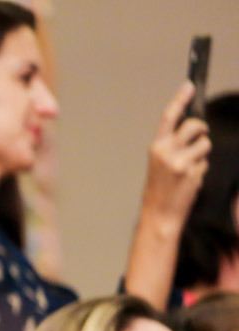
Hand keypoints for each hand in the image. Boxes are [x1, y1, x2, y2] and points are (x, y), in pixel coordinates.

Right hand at [139, 82, 210, 226]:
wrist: (158, 214)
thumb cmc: (158, 188)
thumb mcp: (158, 162)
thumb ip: (172, 145)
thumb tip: (194, 130)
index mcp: (156, 146)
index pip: (169, 117)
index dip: (180, 99)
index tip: (189, 86)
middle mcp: (167, 151)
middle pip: (195, 126)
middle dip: (202, 129)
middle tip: (200, 136)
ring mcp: (181, 161)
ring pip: (205, 144)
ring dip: (202, 153)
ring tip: (190, 167)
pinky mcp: (193, 172)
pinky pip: (205, 163)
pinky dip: (201, 170)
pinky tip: (190, 180)